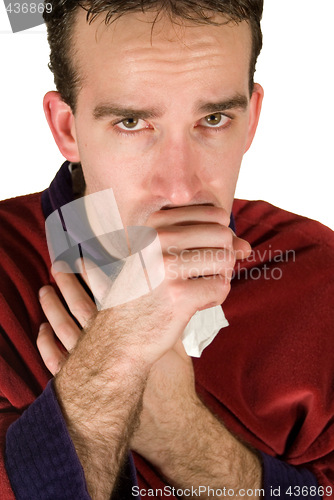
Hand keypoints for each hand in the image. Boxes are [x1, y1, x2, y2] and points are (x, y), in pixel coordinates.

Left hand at [37, 262, 198, 465]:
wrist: (169, 421)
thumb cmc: (174, 384)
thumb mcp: (178, 346)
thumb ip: (172, 322)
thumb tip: (177, 300)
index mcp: (133, 330)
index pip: (108, 295)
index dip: (95, 274)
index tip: (84, 257)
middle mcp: (110, 342)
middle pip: (81, 306)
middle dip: (69, 284)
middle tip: (58, 266)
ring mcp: (94, 363)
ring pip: (65, 328)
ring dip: (53, 308)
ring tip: (45, 290)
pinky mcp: (85, 382)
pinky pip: (57, 359)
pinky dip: (46, 343)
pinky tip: (41, 330)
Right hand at [41, 206, 249, 368]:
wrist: (119, 334)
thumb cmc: (149, 292)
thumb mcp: (169, 257)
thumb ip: (209, 246)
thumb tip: (247, 247)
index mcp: (154, 223)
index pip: (216, 214)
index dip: (217, 238)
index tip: (197, 255)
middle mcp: (158, 238)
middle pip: (224, 234)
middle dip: (222, 257)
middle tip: (201, 276)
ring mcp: (167, 266)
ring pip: (227, 259)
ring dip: (220, 278)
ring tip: (197, 289)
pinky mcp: (179, 295)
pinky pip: (222, 287)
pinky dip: (214, 299)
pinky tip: (192, 305)